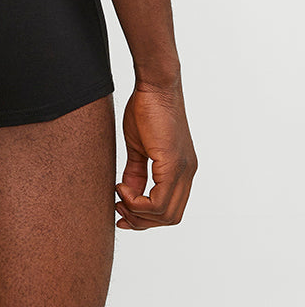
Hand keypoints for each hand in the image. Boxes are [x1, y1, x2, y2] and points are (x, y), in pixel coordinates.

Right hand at [115, 79, 196, 229]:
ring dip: (138, 213)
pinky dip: (138, 202)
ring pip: (166, 215)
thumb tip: (128, 193)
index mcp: (181, 170)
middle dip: (141, 221)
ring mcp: (183, 170)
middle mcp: (187, 173)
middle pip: (170, 218)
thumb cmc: (147, 108)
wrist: (155, 85)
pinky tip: (122, 187)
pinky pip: (159, 201)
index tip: (122, 209)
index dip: (146, 217)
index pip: (170, 209)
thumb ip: (136, 172)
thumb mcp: (139, 147)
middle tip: (119, 209)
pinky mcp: (173, 164)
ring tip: (120, 195)